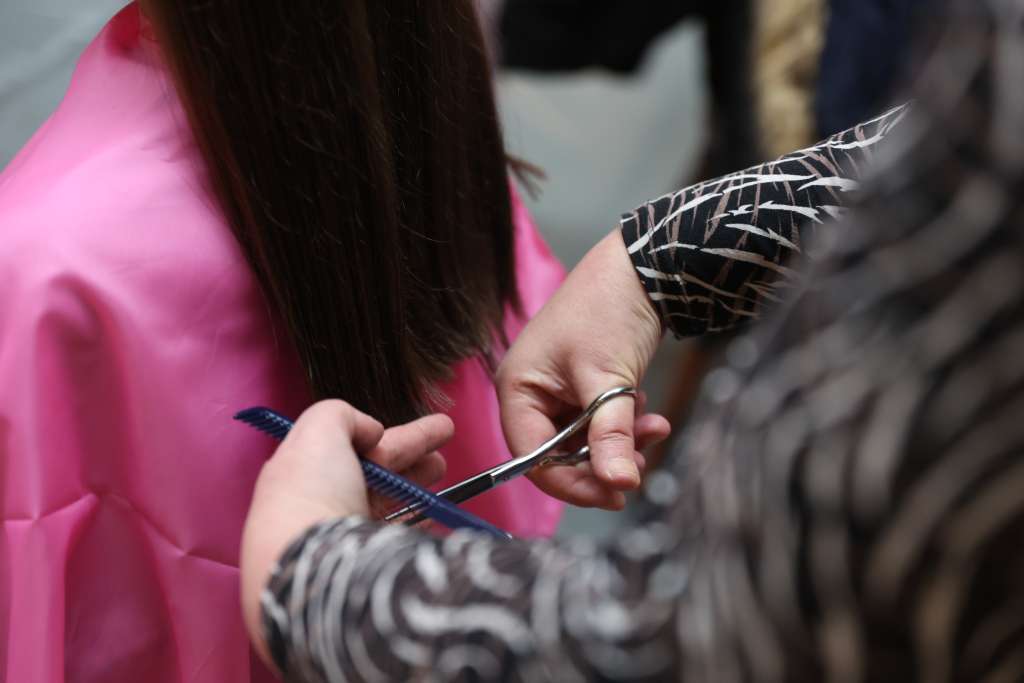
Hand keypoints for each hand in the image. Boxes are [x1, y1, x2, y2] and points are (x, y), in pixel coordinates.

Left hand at [241, 400, 452, 665]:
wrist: (313, 570)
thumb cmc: (310, 495)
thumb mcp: (318, 430)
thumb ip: (341, 414)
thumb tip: (369, 432)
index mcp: (299, 474)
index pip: (348, 446)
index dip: (385, 435)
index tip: (418, 427)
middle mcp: (317, 506)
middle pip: (372, 474)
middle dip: (410, 455)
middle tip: (442, 446)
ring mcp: (339, 540)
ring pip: (384, 504)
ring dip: (416, 486)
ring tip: (443, 474)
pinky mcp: (362, 568)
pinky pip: (392, 541)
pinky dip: (412, 525)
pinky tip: (428, 519)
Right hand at [497, 229, 670, 509]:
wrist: (643, 265)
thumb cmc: (609, 311)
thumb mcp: (608, 379)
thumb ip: (610, 435)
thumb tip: (619, 486)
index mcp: (517, 388)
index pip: (533, 458)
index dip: (573, 482)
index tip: (614, 495)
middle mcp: (531, 392)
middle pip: (559, 453)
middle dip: (602, 460)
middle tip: (640, 466)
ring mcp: (557, 388)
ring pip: (584, 440)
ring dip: (620, 442)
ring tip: (654, 429)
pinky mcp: (584, 384)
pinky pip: (599, 421)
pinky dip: (624, 424)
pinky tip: (649, 412)